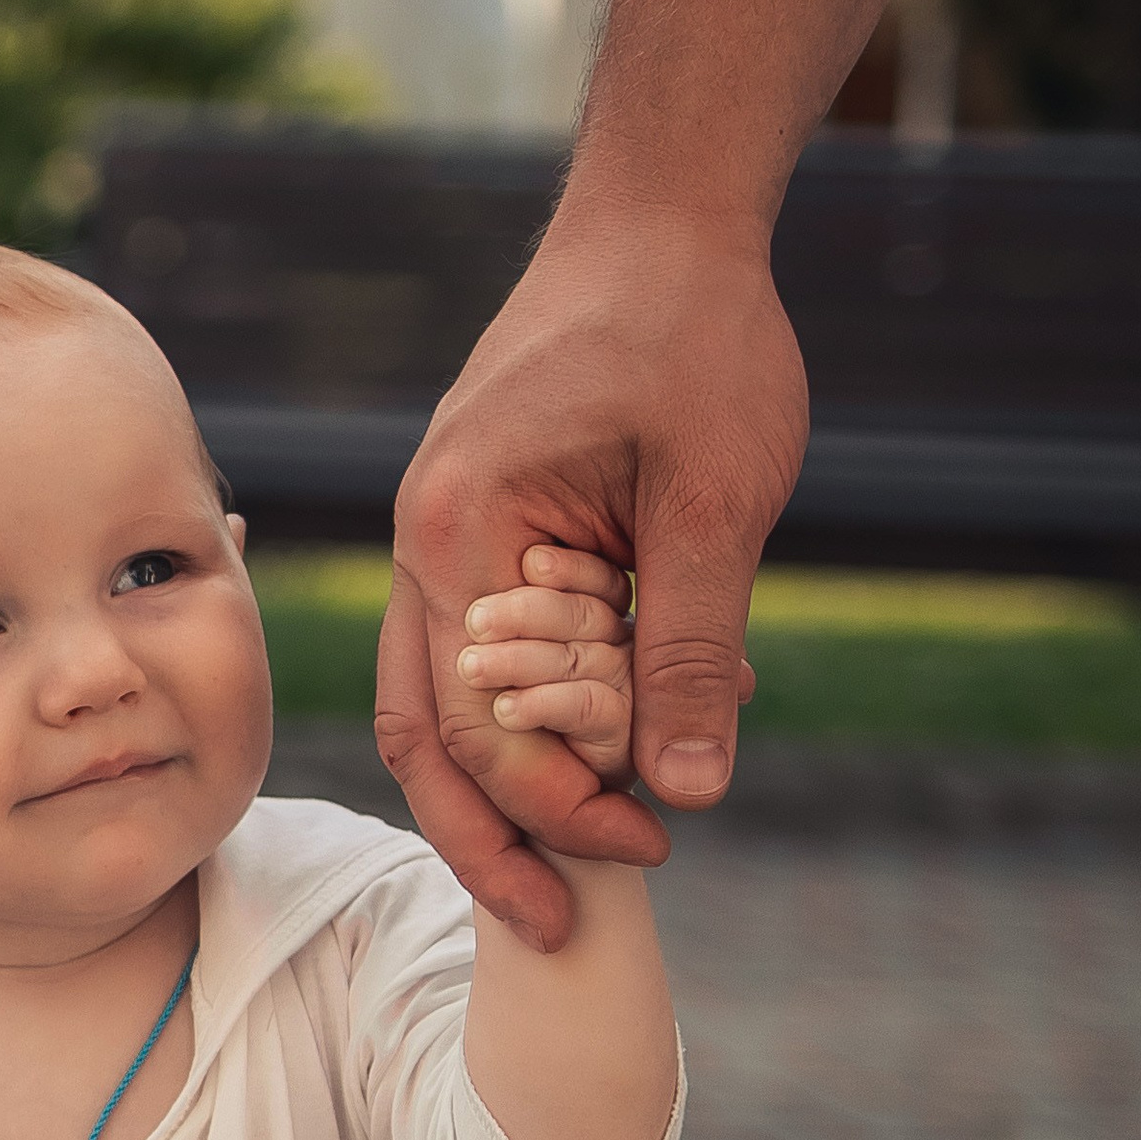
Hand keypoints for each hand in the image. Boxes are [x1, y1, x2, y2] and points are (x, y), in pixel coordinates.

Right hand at [378, 201, 808, 948]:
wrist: (663, 218)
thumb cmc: (695, 334)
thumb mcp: (718, 499)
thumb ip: (692, 650)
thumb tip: (686, 789)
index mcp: (461, 528)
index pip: (487, 722)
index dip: (564, 804)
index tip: (655, 840)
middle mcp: (422, 539)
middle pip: (424, 737)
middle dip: (492, 838)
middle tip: (561, 921)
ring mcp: (435, 536)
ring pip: (430, 708)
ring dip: (494, 794)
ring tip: (564, 868)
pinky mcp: (471, 532)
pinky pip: (471, 657)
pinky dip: (525, 719)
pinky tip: (604, 749)